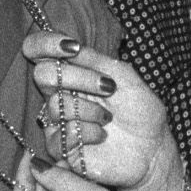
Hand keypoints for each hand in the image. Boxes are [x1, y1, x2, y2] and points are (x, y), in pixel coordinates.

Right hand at [25, 34, 182, 190]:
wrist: (152, 147)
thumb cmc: (140, 110)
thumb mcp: (123, 76)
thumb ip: (94, 59)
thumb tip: (69, 46)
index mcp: (72, 71)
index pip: (38, 49)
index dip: (45, 42)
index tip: (72, 47)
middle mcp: (60, 93)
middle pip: (42, 74)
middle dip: (78, 78)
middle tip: (108, 88)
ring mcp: (58, 121)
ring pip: (55, 105)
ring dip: (90, 110)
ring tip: (109, 118)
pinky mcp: (60, 148)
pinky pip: (62, 134)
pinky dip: (88, 132)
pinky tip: (103, 136)